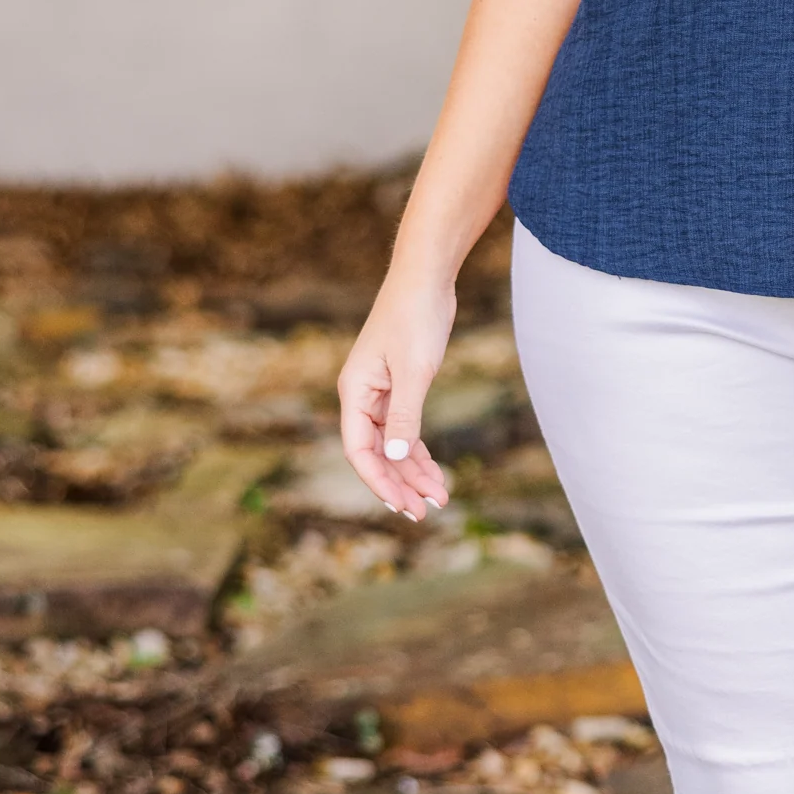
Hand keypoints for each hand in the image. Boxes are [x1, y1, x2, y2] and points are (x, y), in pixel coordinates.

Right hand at [338, 274, 456, 519]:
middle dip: (399, 484)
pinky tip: (435, 472)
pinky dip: (420, 452)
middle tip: (424, 513)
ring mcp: (380, 394)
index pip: (359, 450)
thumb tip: (394, 457)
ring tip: (439, 497)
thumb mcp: (413, 371)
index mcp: (354, 393)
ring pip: (393, 445)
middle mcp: (362, 397)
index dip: (379, 481)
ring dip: (413, 472)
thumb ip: (404, 415)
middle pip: (376, 453)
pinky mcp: (399, 388)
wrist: (426, 280)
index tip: (402, 506)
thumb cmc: (415, 318)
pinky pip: (405, 430)